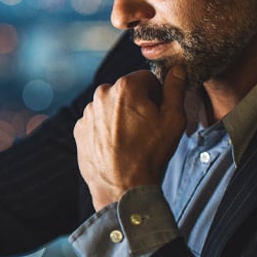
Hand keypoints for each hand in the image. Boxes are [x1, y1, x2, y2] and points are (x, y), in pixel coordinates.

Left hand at [74, 65, 186, 211]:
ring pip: (110, 106)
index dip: (157, 94)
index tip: (158, 112)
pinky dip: (106, 130)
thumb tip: (177, 69)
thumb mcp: (173, 120)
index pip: (146, 78)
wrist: (121, 188)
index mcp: (125, 87)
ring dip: (120, 116)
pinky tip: (116, 146)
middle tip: (146, 129)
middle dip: (137, 104)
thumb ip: (175, 89)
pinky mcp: (79, 129)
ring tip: (130, 140)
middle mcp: (101, 94)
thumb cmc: (150, 154)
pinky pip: (97, 122)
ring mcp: (88, 112)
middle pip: (126, 91)